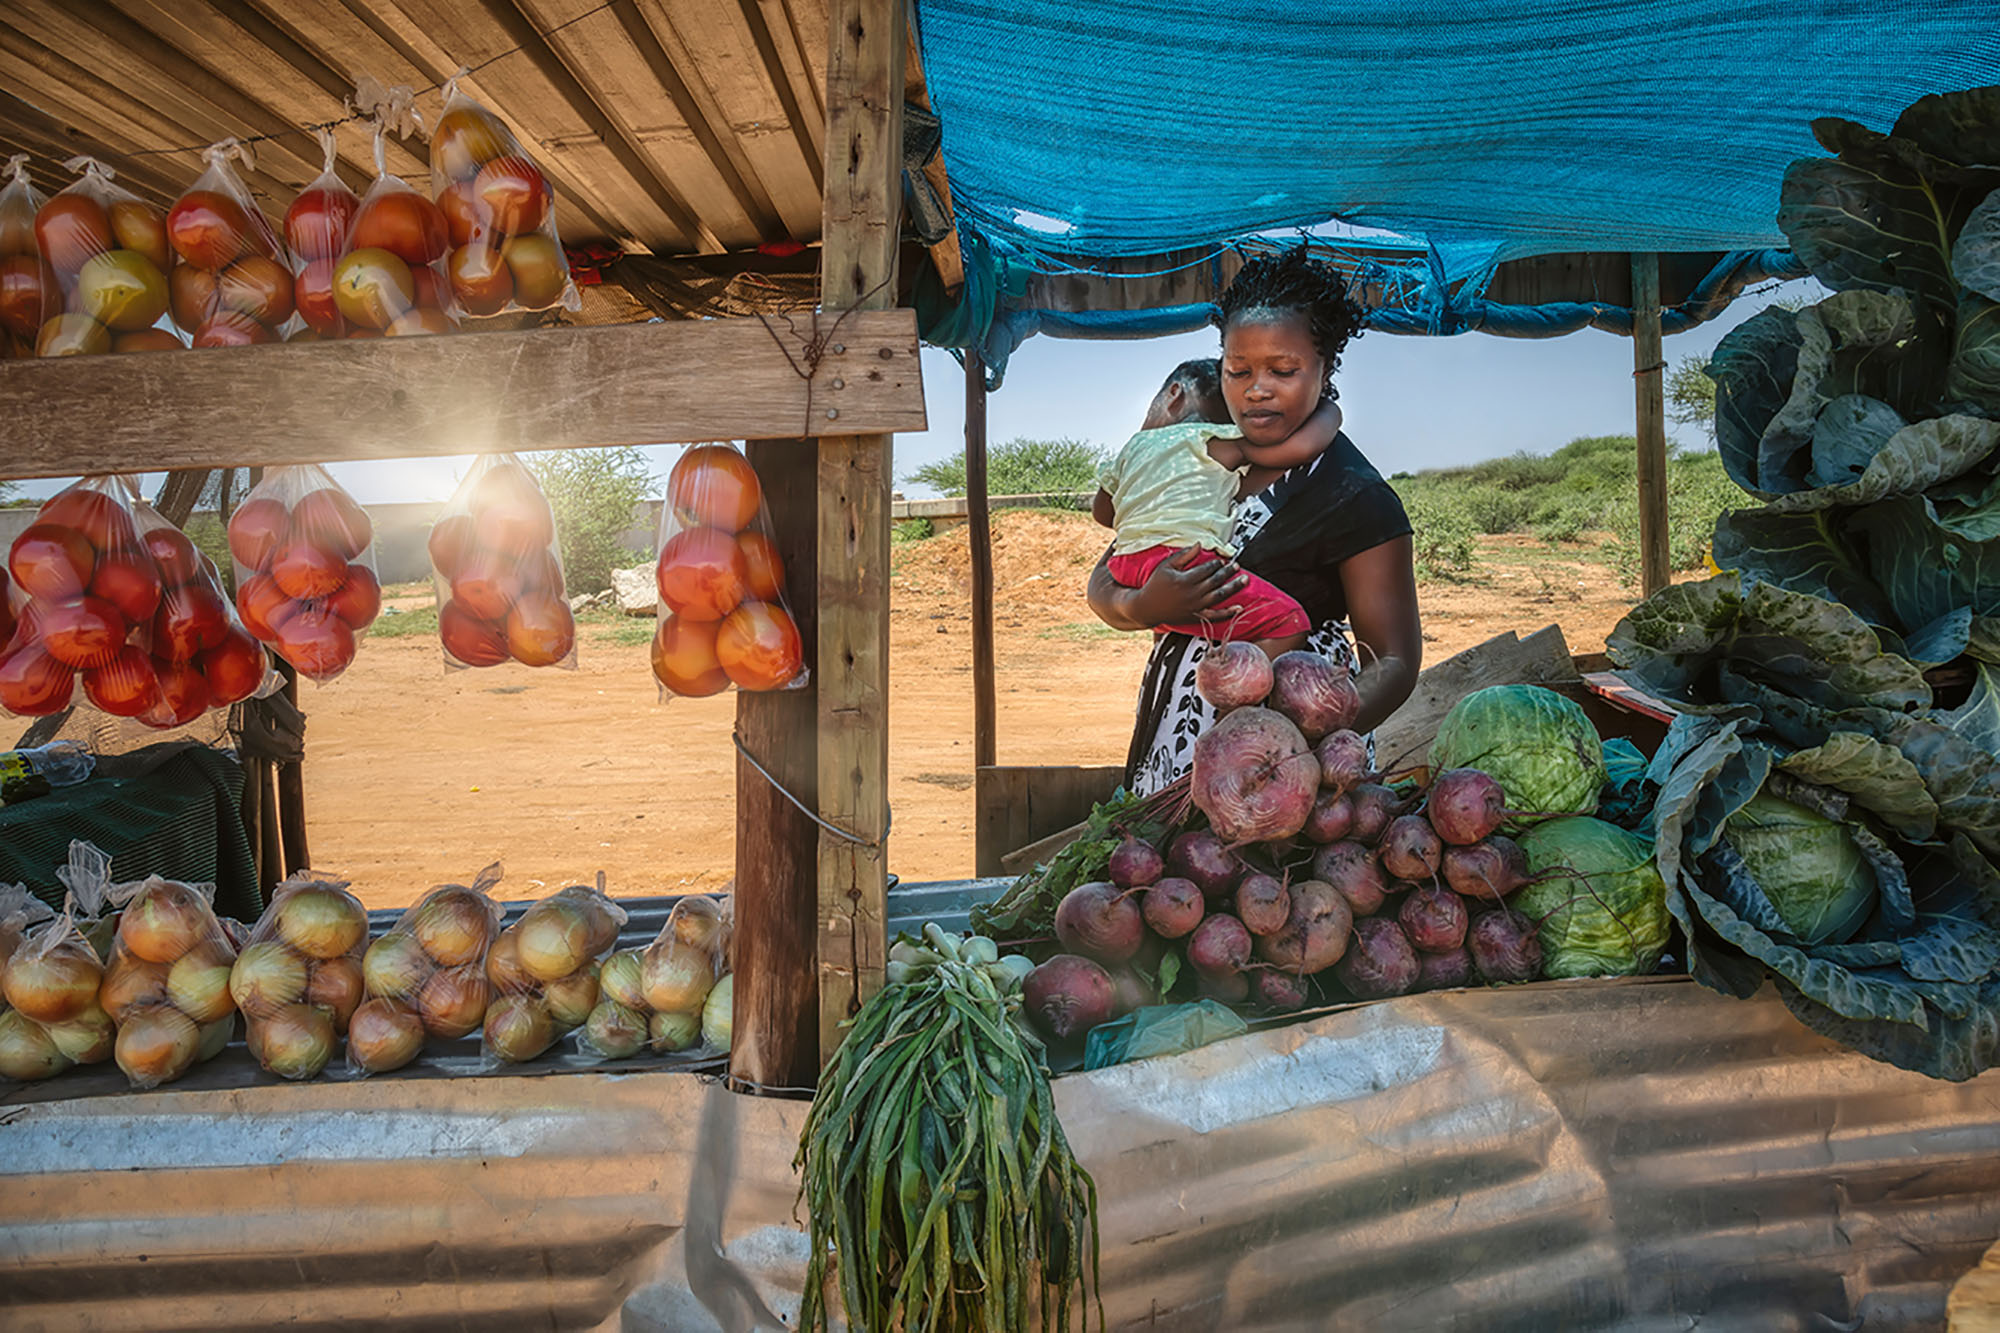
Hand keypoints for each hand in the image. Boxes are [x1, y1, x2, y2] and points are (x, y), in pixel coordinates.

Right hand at [1130, 548, 1248, 626]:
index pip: (1206, 569)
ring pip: (1220, 595)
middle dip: (1228, 572)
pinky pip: (1215, 616)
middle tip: (1236, 565)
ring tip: (1244, 579)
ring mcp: (1196, 607)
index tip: (1222, 560)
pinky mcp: (1196, 617)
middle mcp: (1192, 594)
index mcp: (1184, 580)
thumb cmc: (1155, 585)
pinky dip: (1228, 613)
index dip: (1216, 564)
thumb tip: (1199, 544)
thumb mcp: (1166, 566)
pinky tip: (1239, 608)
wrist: (1147, 608)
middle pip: (1216, 581)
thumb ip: (1183, 555)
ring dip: (1234, 587)